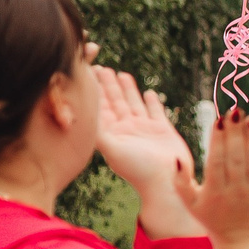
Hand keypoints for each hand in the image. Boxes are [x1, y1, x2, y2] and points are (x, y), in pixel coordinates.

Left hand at [92, 67, 199, 233]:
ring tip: (121, 74)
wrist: (167, 181)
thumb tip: (81, 115)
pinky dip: (151, 102)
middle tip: (100, 67)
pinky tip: (148, 92)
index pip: (100, 107)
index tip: (86, 74)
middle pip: (115, 102)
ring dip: (127, 89)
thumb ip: (99, 131)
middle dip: (108, 85)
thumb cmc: (138, 169)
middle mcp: (126, 130)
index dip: (94, 90)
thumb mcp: (112, 149)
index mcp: (112, 133)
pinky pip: (156, 112)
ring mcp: (145, 130)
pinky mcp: (163, 131)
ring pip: (133, 104)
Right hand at [193, 109, 248, 245]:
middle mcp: (236, 189)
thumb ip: (180, 182)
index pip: (216, 162)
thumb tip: (175, 158)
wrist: (242, 239)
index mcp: (214, 191)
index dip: (217, 141)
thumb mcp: (191, 203)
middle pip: (236, 157)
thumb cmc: (212, 217)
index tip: (218, 120)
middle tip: (235, 111)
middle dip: (235, 133)